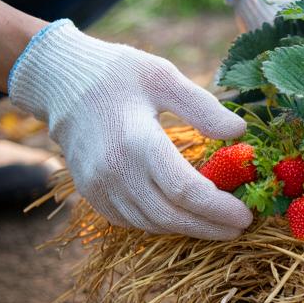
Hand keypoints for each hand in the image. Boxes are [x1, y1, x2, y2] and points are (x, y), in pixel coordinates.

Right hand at [8, 21, 251, 239]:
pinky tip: (186, 218)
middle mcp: (114, 172)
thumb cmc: (115, 73)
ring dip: (189, 229)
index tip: (247, 213)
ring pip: (152, 224)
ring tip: (220, 225)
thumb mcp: (161, 75)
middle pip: (171, 216)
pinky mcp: (91, 194)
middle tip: (242, 226)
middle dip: (211, 227)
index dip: (219, 209)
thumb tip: (239, 131)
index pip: (186, 191)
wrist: (57, 81)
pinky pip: (132, 221)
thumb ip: (201, 106)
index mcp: (136, 141)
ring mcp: (99, 187)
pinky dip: (162, 224)